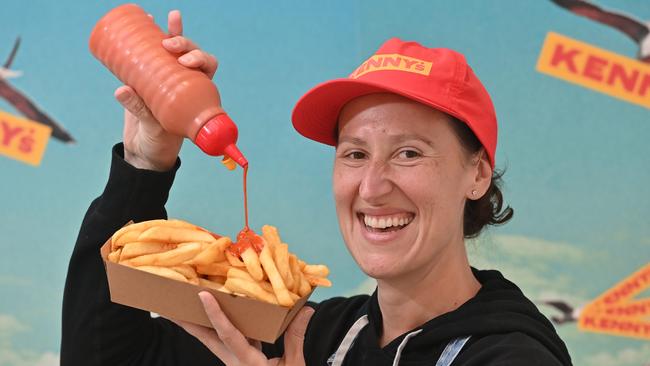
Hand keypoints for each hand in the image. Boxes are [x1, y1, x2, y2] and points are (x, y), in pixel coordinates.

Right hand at [115, 10, 218, 170]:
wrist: (145, 150)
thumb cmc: (159, 143)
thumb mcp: (153, 127)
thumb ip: (139, 110)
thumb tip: (121, 89)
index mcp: (197, 94)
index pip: (207, 69)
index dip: (201, 59)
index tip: (186, 62)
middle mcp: (187, 82)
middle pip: (192, 54)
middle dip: (185, 43)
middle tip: (170, 44)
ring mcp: (169, 77)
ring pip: (176, 49)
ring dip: (174, 32)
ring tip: (166, 19)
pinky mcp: (151, 75)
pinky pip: (154, 53)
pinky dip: (153, 34)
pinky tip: (149, 19)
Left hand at [172, 292, 313, 365]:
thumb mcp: (294, 365)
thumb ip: (296, 337)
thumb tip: (305, 309)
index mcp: (248, 364)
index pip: (228, 335)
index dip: (216, 315)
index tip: (203, 296)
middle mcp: (235, 363)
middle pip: (207, 340)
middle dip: (188, 324)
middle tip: (170, 307)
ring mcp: (235, 363)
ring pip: (213, 341)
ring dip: (198, 326)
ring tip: (183, 309)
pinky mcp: (240, 362)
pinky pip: (226, 342)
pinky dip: (220, 328)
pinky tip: (218, 316)